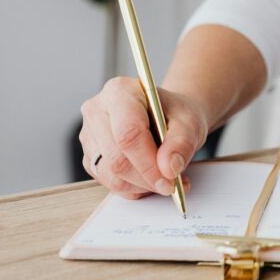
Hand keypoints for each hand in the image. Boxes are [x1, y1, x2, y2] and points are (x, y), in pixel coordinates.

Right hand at [78, 77, 206, 198]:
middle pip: (116, 159)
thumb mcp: (190, 122)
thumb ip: (182, 144)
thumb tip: (169, 168)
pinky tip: (150, 177)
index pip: (128, 134)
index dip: (148, 164)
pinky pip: (108, 182)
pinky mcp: (90, 156)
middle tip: (172, 184)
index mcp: (120, 92)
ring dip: (141, 186)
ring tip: (165, 178)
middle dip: (147, 179)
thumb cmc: (175, 114)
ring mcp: (89, 135)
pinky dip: (133, 188)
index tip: (169, 180)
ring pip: (110, 176)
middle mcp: (97, 111)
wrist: (167, 116)